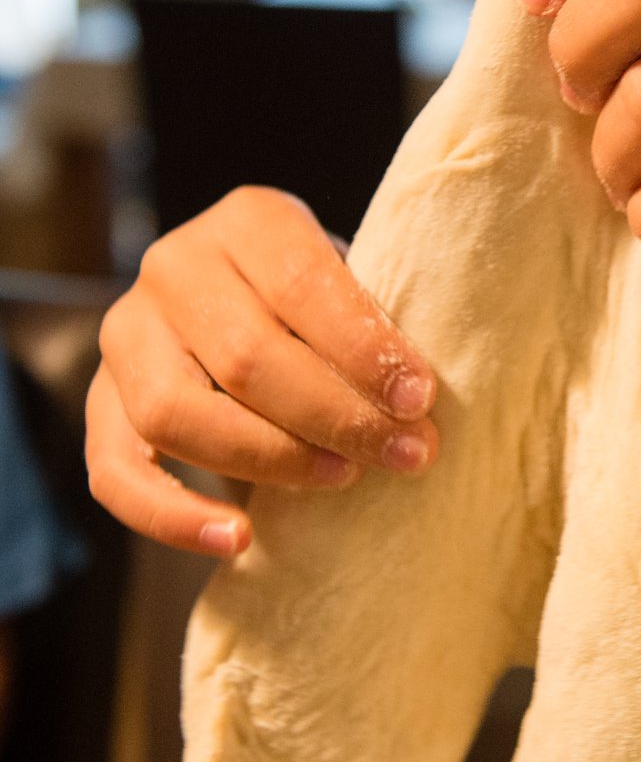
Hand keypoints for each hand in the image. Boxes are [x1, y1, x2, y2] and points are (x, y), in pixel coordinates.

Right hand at [86, 187, 437, 557]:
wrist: (248, 309)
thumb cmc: (323, 306)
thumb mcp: (351, 288)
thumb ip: (369, 326)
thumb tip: (412, 403)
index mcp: (248, 221)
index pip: (301, 283)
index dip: (362, 347)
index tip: (418, 399)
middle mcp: (174, 268)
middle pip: (245, 356)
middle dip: (335, 415)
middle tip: (405, 453)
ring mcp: (127, 335)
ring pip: (175, 413)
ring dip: (269, 460)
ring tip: (342, 479)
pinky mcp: (100, 403)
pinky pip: (116, 472)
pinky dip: (172, 517)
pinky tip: (236, 540)